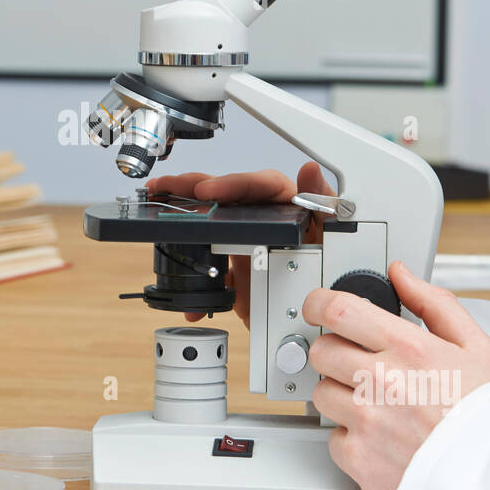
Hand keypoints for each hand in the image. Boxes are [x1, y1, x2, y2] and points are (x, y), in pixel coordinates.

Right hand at [144, 161, 331, 327]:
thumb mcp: (333, 238)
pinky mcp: (237, 268)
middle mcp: (265, 219)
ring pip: (212, 219)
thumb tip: (309, 170)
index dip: (233, 184)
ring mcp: (248, 242)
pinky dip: (192, 271)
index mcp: (289, 206)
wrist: (316, 319)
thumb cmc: (333, 269)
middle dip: (194, 185)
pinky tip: (180, 280)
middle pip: (228, 195)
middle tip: (167, 186)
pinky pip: (210, 262)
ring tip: (156, 200)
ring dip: (182, 210)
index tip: (209, 191)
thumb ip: (324, 205)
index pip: (260, 185)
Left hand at [306, 261, 489, 489]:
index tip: (317, 306)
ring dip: (340, 394)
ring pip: (321, 392)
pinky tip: (378, 436)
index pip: (339, 309)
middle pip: (322, 350)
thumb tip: (401, 274)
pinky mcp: (358, 457)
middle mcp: (381, 381)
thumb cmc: (488, 415)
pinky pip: (332, 437)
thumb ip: (434, 303)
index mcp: (408, 349)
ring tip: (376, 404)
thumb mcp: (477, 347)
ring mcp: (365, 420)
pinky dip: (349, 437)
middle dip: (334, 351)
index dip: (319, 302)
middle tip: (358, 363)